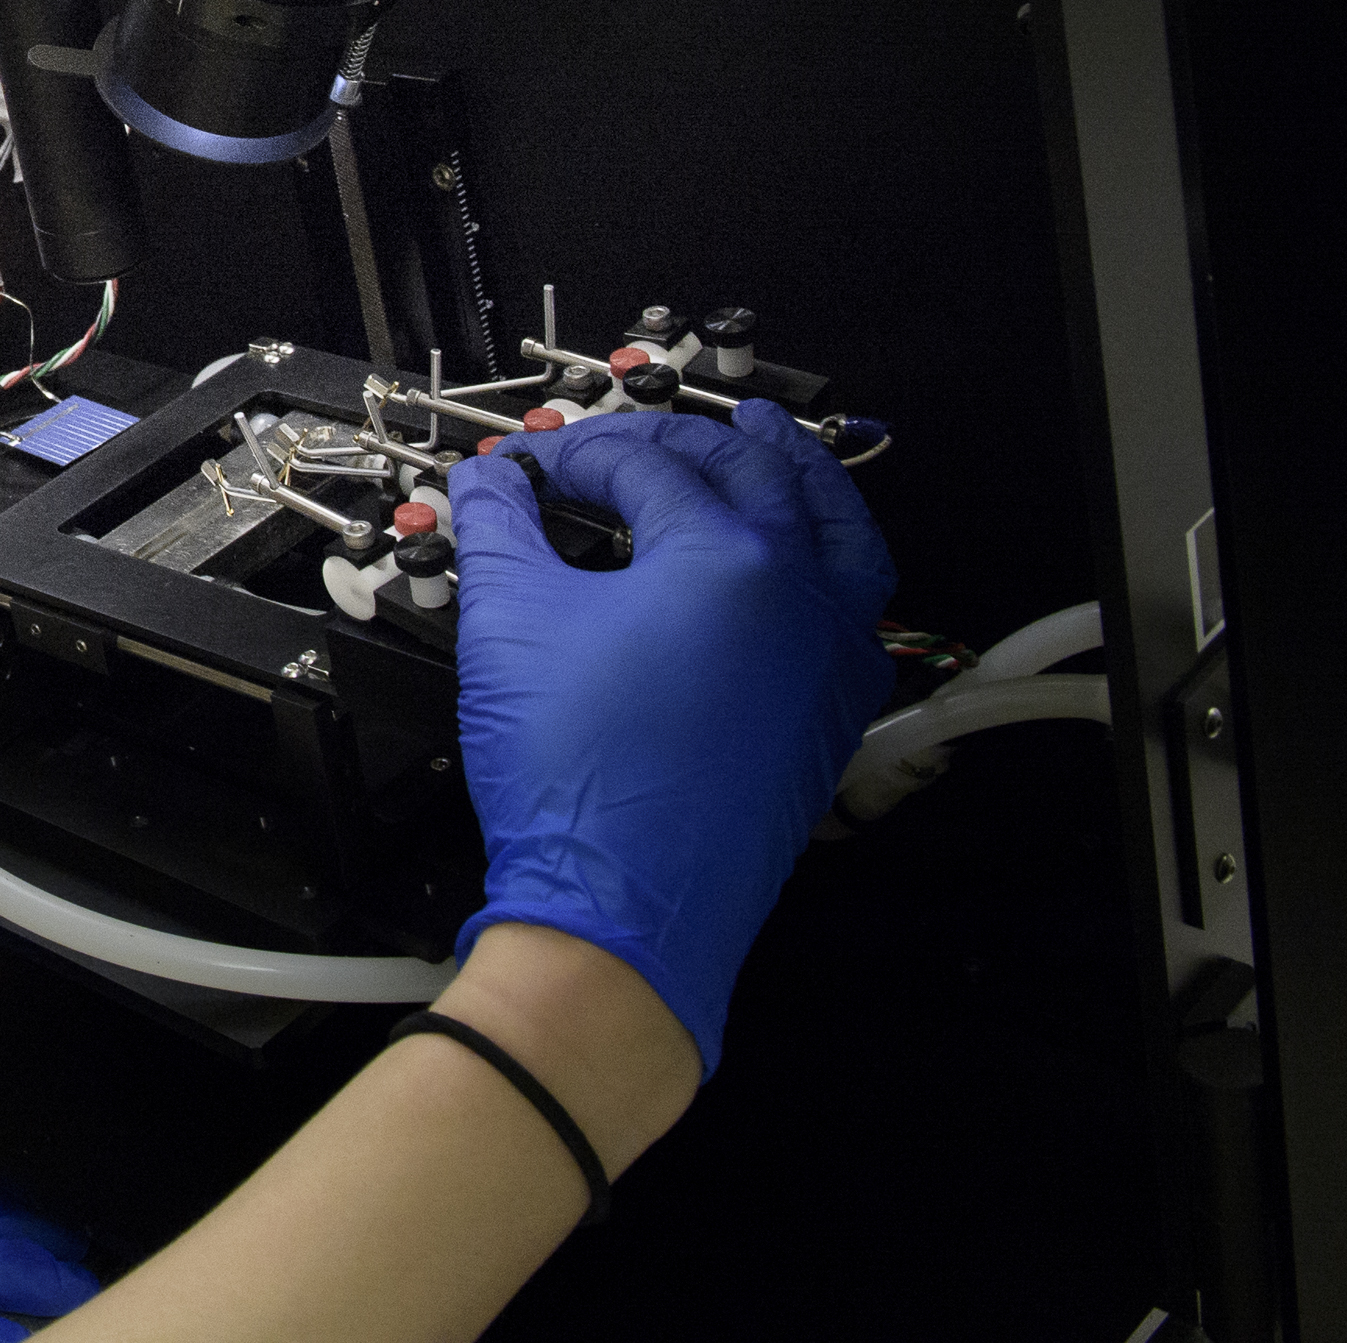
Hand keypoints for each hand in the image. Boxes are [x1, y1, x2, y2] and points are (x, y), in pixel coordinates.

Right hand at [445, 405, 896, 1072]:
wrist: (619, 907)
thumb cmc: (576, 778)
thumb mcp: (511, 623)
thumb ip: (499, 529)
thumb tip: (490, 485)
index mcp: (726, 558)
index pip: (645, 467)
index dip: (576, 455)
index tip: (530, 470)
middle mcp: (799, 595)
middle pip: (753, 473)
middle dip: (684, 442)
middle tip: (630, 439)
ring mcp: (828, 658)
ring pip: (838, 529)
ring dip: (799, 474)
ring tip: (768, 440)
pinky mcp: (833, 715)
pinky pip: (856, 606)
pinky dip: (830, 559)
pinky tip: (794, 562)